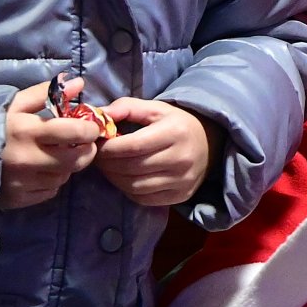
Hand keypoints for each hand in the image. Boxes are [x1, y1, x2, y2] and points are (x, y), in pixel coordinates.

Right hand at [0, 78, 100, 209]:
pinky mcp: (18, 199)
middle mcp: (28, 160)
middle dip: (85, 150)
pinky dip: (51, 180)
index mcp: (28, 131)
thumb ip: (48, 93)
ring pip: (64, 176)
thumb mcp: (16, 104)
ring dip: (66, 165)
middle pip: (77, 160)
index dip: (90, 129)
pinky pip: (50, 191)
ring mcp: (23, 182)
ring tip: (54, 155)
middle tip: (80, 143)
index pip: (75, 132)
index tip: (89, 127)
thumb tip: (79, 84)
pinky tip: (40, 170)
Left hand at [94, 100, 223, 206]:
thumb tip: (100, 115)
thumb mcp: (156, 109)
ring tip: (109, 167)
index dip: (108, 148)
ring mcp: (182, 180)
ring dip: (114, 178)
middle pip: (131, 168)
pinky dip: (127, 190)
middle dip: (107, 164)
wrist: (209, 143)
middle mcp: (181, 158)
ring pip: (135, 186)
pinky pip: (144, 199)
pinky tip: (124, 178)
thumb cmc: (177, 124)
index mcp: (175, 132)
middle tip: (98, 157)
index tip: (97, 145)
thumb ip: (126, 108)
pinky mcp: (180, 195)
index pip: (133, 146)